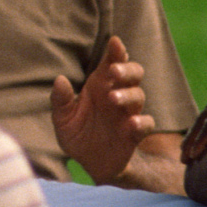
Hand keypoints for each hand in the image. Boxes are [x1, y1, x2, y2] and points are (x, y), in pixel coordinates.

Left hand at [51, 36, 156, 184]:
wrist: (89, 163)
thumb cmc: (77, 134)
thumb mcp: (62, 119)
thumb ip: (60, 100)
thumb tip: (59, 79)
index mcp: (99, 86)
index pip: (112, 63)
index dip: (116, 52)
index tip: (114, 42)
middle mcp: (117, 95)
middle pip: (133, 73)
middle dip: (126, 69)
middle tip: (114, 70)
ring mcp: (128, 113)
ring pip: (138, 96)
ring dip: (128, 95)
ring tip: (113, 98)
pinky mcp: (135, 133)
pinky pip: (146, 123)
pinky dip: (142, 122)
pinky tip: (132, 123)